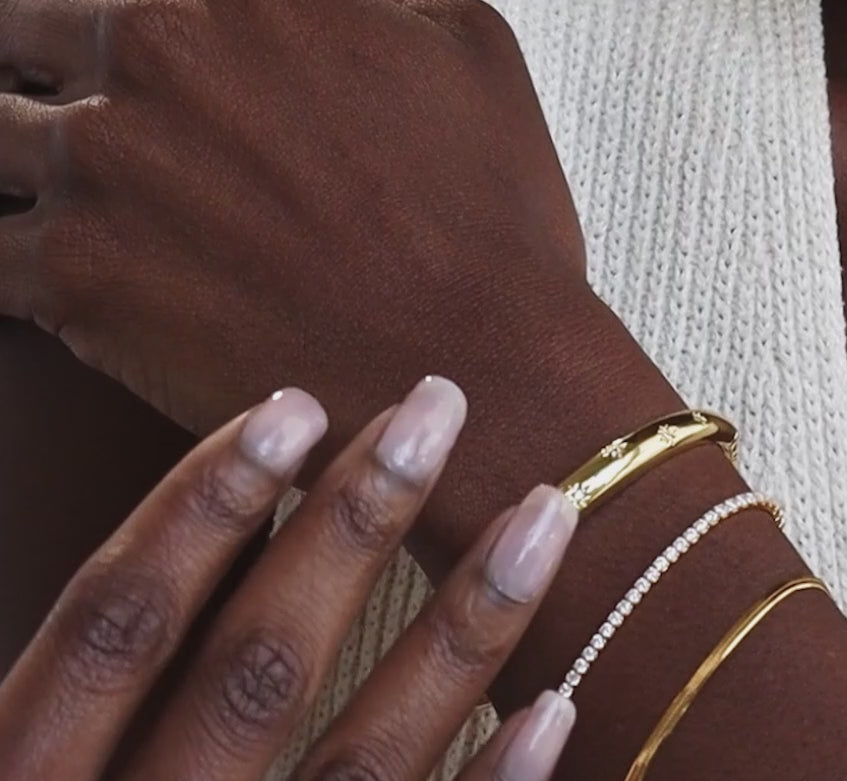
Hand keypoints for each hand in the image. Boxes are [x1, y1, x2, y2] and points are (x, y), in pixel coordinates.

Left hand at [0, 0, 585, 445]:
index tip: (105, 51)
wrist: (483, 371)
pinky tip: (30, 276)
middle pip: (18, 35)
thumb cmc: (491, 232)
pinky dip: (8, 264)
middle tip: (46, 103)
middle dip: (31, 68)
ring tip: (38, 196)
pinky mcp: (81, 285)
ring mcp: (101, 171)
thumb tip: (349, 1)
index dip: (105, 26)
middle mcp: (147, 57)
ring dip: (12, 164)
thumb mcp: (470, 46)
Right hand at [0, 375, 577, 780]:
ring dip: (458, 637)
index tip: (292, 413)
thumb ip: (36, 718)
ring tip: (536, 527)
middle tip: (432, 416)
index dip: (205, 502)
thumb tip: (151, 572)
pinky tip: (552, 720)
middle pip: (256, 676)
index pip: (116, 630)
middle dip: (354, 525)